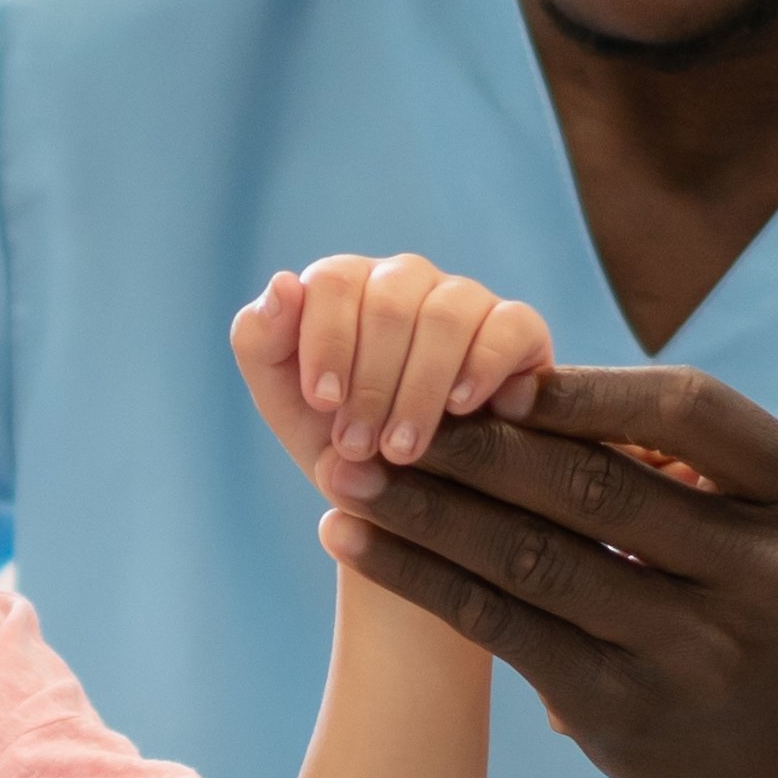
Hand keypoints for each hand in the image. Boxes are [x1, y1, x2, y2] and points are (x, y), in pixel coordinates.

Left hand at [235, 257, 555, 504]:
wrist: (404, 496)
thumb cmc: (337, 440)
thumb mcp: (285, 402)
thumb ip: (261, 343)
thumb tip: (281, 284)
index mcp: (345, 287)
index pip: (333, 281)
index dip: (326, 340)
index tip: (321, 402)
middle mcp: (405, 281)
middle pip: (389, 301)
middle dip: (370, 382)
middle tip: (358, 447)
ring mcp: (464, 299)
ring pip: (446, 314)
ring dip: (418, 388)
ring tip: (402, 450)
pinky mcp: (516, 329)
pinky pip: (508, 324)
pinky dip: (483, 364)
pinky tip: (461, 409)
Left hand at [326, 358, 777, 777]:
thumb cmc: (744, 575)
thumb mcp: (754, 499)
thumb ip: (662, 442)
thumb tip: (494, 372)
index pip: (685, 410)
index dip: (578, 388)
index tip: (479, 371)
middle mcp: (769, 577)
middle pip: (595, 487)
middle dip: (473, 445)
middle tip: (376, 413)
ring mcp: (697, 652)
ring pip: (534, 561)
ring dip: (424, 511)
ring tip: (342, 474)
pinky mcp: (622, 713)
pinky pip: (503, 629)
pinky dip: (420, 580)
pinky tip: (355, 542)